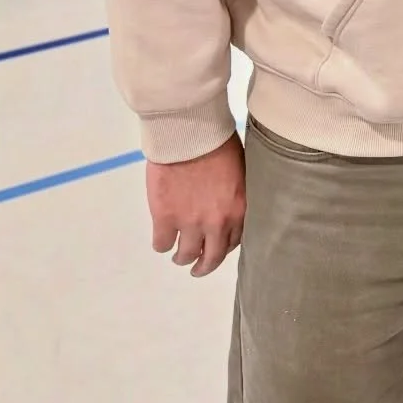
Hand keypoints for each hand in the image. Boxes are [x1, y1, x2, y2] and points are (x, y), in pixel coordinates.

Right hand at [146, 133, 245, 277]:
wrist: (189, 133)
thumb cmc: (217, 143)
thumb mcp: (240, 171)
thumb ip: (235, 195)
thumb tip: (228, 206)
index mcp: (239, 209)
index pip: (235, 241)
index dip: (224, 245)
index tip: (218, 245)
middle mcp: (217, 223)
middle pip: (212, 257)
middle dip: (205, 266)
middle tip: (198, 268)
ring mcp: (190, 223)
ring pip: (185, 255)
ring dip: (182, 258)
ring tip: (179, 257)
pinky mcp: (165, 218)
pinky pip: (162, 244)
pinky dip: (162, 244)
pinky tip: (162, 240)